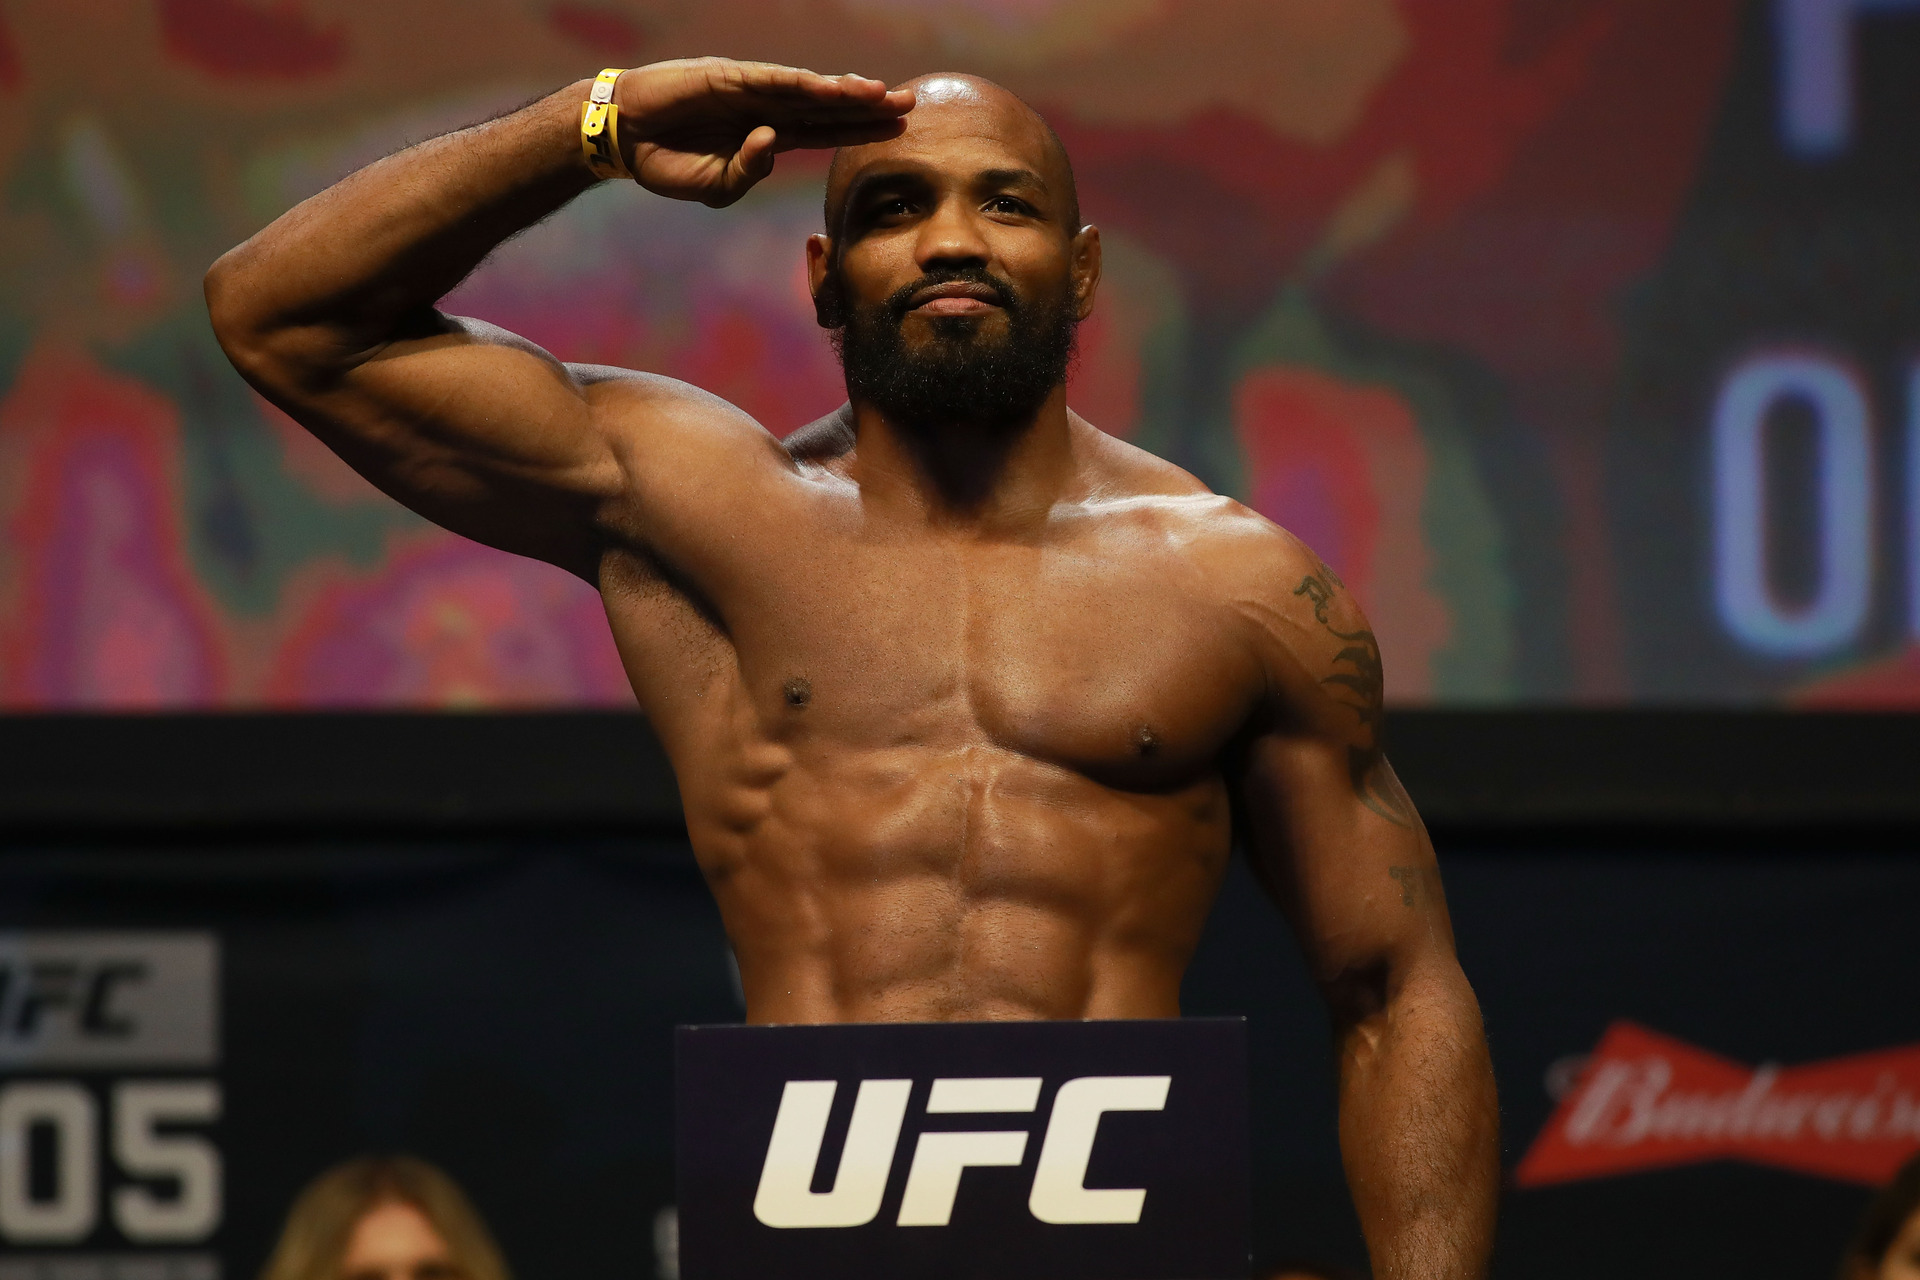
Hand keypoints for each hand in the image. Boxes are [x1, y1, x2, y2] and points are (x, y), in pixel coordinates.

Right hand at [613, 58, 913, 206]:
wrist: (624, 137)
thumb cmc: (668, 162)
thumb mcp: (714, 186)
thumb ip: (745, 173)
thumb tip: (771, 143)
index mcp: (769, 136)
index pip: (827, 132)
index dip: (862, 130)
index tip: (900, 132)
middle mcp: (768, 108)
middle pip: (830, 107)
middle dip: (870, 107)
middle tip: (912, 105)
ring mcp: (750, 90)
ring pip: (809, 91)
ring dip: (845, 91)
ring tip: (882, 93)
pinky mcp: (728, 78)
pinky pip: (771, 81)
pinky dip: (802, 84)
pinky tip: (831, 86)